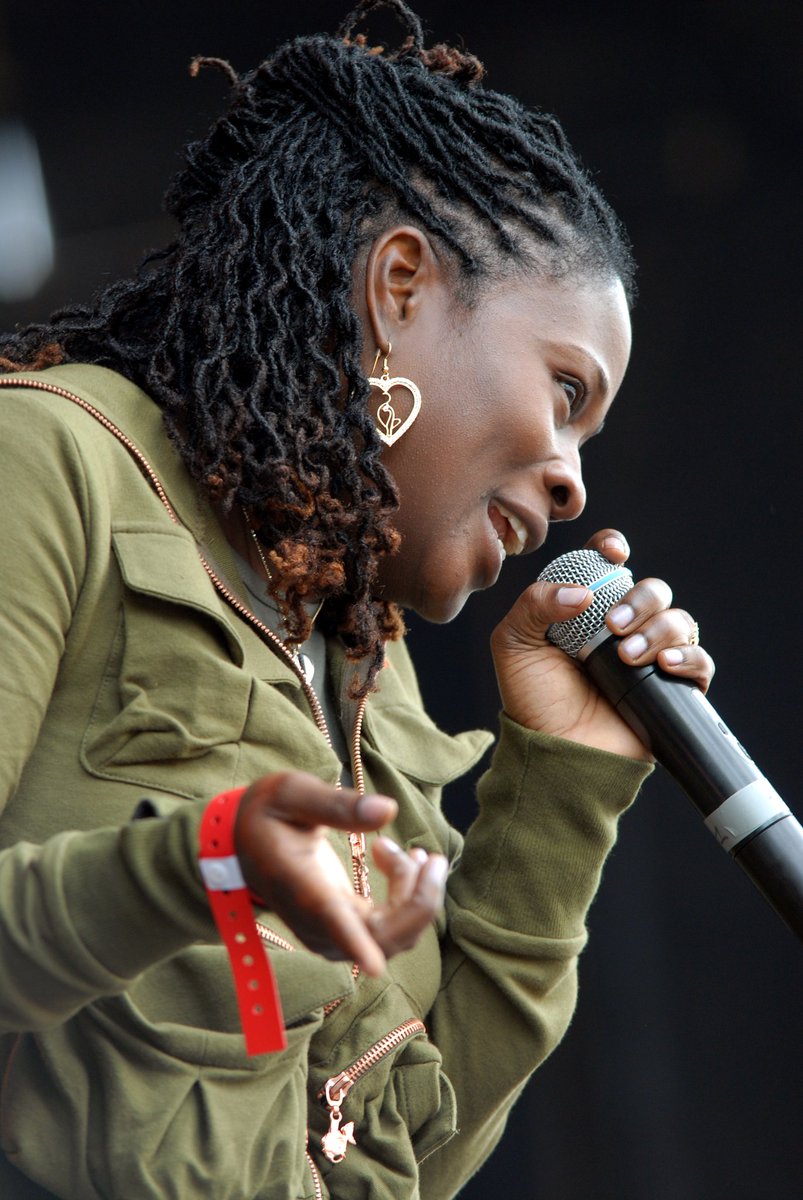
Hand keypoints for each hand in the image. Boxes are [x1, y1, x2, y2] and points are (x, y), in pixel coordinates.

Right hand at [234, 772, 447, 975]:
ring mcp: (331, 932)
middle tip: (430, 857)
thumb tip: (388, 810)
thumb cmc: (268, 812)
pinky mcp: (344, 930)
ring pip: (392, 937)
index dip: (354, 942)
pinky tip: (403, 862)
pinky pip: (389, 930)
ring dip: (417, 898)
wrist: (245, 841)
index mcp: (299, 884)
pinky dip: (408, 901)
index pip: (328, 920)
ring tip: (416, 853)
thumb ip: (337, 804)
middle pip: (379, 937)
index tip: (375, 966)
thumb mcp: (293, 793)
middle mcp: (316, 920)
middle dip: (419, 901)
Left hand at [490, 529, 715, 759]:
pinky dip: (688, 657)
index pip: (609, 565)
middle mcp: (623, 627)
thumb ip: (535, 604)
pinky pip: (700, 660)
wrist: (555, 752)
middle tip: (611, 627)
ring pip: (678, 620)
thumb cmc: (532, 699)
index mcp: (587, 609)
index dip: (614, 549)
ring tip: (626, 656)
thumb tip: (582, 593)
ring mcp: (650, 656)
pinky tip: (664, 666)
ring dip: (656, 630)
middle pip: (652, 589)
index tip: (613, 554)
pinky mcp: (672, 688)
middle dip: (638, 599)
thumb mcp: (514, 643)